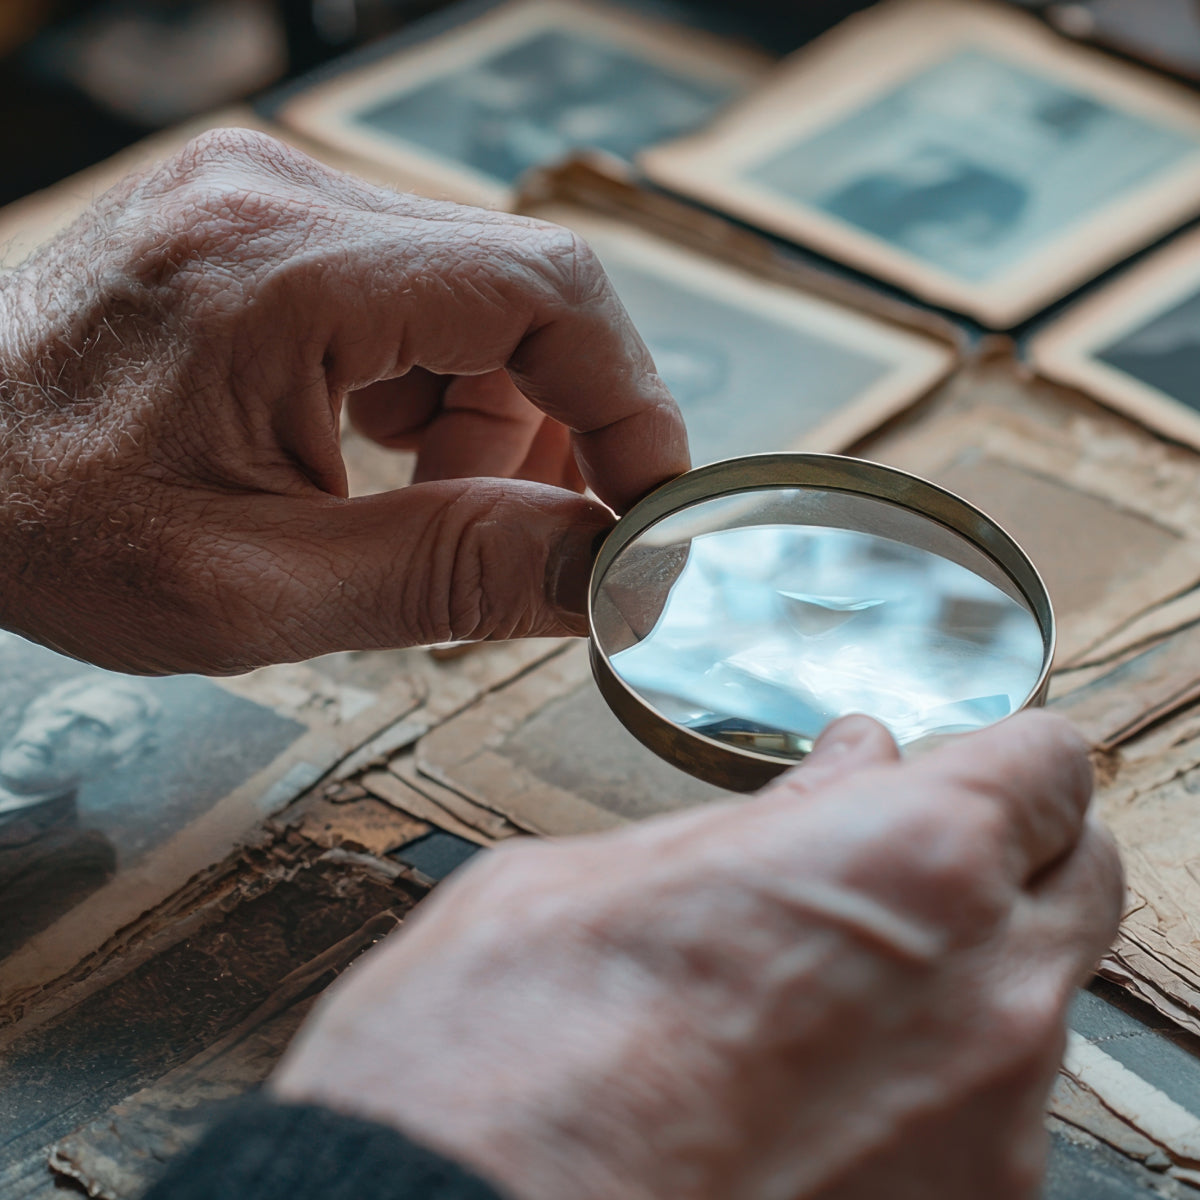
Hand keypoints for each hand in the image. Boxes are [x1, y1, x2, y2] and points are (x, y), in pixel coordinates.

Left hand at [0, 129, 687, 673]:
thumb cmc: (40, 525)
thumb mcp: (255, 589)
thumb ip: (447, 574)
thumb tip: (599, 570)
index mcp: (280, 269)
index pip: (545, 287)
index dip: (630, 397)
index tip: (648, 498)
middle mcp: (283, 198)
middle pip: (524, 291)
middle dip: (552, 428)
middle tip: (513, 535)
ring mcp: (273, 200)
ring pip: (479, 299)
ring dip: (491, 419)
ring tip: (415, 507)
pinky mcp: (268, 228)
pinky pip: (417, 298)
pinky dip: (438, 392)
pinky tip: (379, 457)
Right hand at [271, 711, 1121, 1199]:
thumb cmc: (508, 1050)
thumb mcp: (619, 868)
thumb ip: (771, 819)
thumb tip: (841, 774)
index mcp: (909, 862)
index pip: (1049, 767)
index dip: (1001, 756)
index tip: (952, 766)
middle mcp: (987, 998)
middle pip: (1084, 876)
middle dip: (1014, 849)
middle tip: (914, 853)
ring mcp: (990, 1134)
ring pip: (1039, 1002)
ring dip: (969, 967)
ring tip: (833, 977)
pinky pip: (990, 1116)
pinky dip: (932, 1076)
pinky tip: (817, 1075)